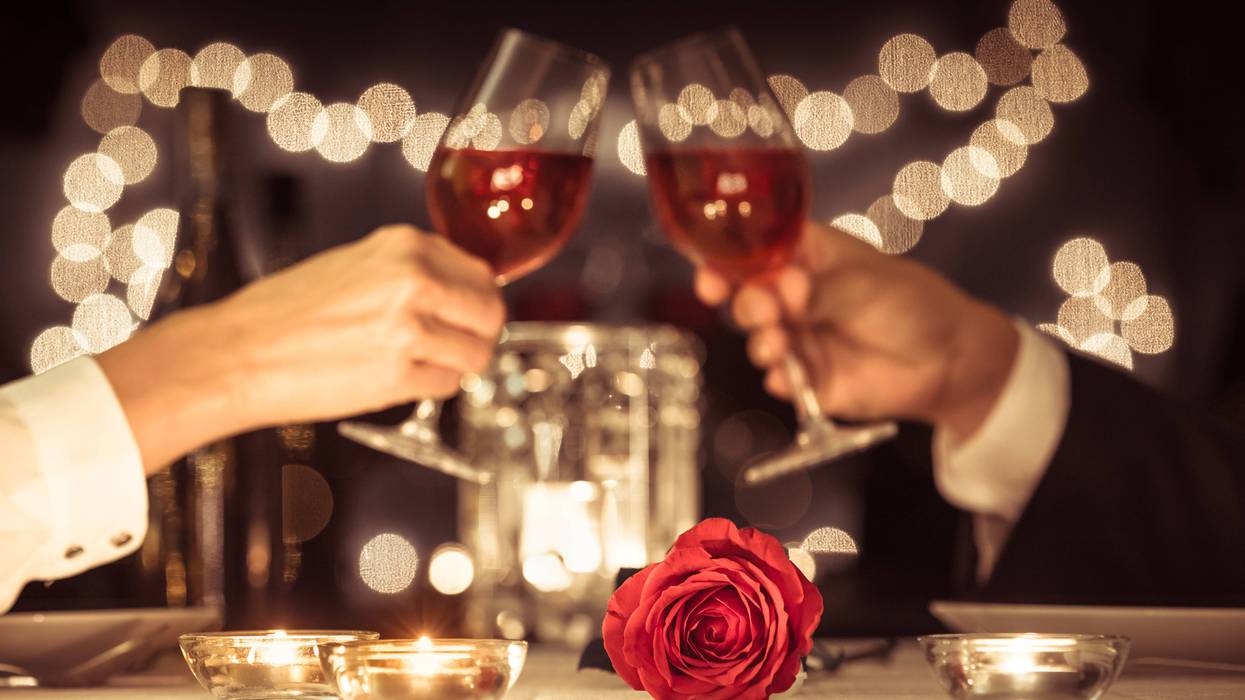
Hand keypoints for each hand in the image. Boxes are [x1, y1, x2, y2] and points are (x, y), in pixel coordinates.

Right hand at [98, 225, 504, 471]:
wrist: (238, 352)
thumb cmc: (288, 311)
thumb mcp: (358, 263)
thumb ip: (413, 270)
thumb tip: (462, 290)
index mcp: (406, 246)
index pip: (483, 274)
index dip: (477, 301)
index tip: (466, 314)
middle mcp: (414, 281)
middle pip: (491, 315)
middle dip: (478, 335)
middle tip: (456, 345)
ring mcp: (409, 329)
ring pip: (476, 355)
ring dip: (456, 365)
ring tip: (419, 363)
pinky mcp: (399, 375)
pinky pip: (448, 386)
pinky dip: (432, 387)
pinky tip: (399, 378)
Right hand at [695, 220, 1018, 438]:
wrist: (949, 361)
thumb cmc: (912, 303)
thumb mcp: (866, 284)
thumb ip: (821, 290)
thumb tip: (783, 289)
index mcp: (805, 259)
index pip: (754, 254)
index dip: (727, 263)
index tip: (712, 278)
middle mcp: (795, 298)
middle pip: (747, 297)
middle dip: (747, 305)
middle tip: (767, 311)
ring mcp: (800, 339)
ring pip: (758, 340)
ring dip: (761, 342)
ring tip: (780, 346)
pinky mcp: (809, 380)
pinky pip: (780, 381)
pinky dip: (779, 380)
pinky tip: (788, 379)